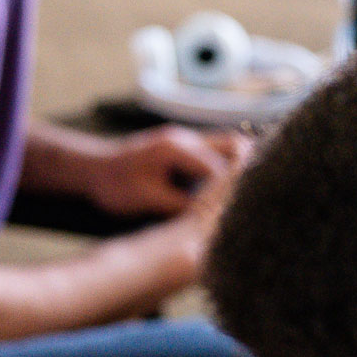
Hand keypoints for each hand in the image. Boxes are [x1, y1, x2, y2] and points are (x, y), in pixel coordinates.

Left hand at [89, 125, 246, 218]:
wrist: (90, 169)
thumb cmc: (113, 184)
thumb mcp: (146, 199)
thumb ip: (181, 205)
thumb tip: (211, 217)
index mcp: (176, 148)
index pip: (219, 168)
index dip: (234, 188)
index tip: (248, 206)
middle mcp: (185, 139)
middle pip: (234, 144)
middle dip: (250, 167)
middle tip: (267, 191)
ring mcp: (184, 141)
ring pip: (227, 146)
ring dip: (240, 166)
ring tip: (254, 192)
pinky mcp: (182, 149)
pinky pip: (214, 154)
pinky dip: (226, 168)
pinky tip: (232, 190)